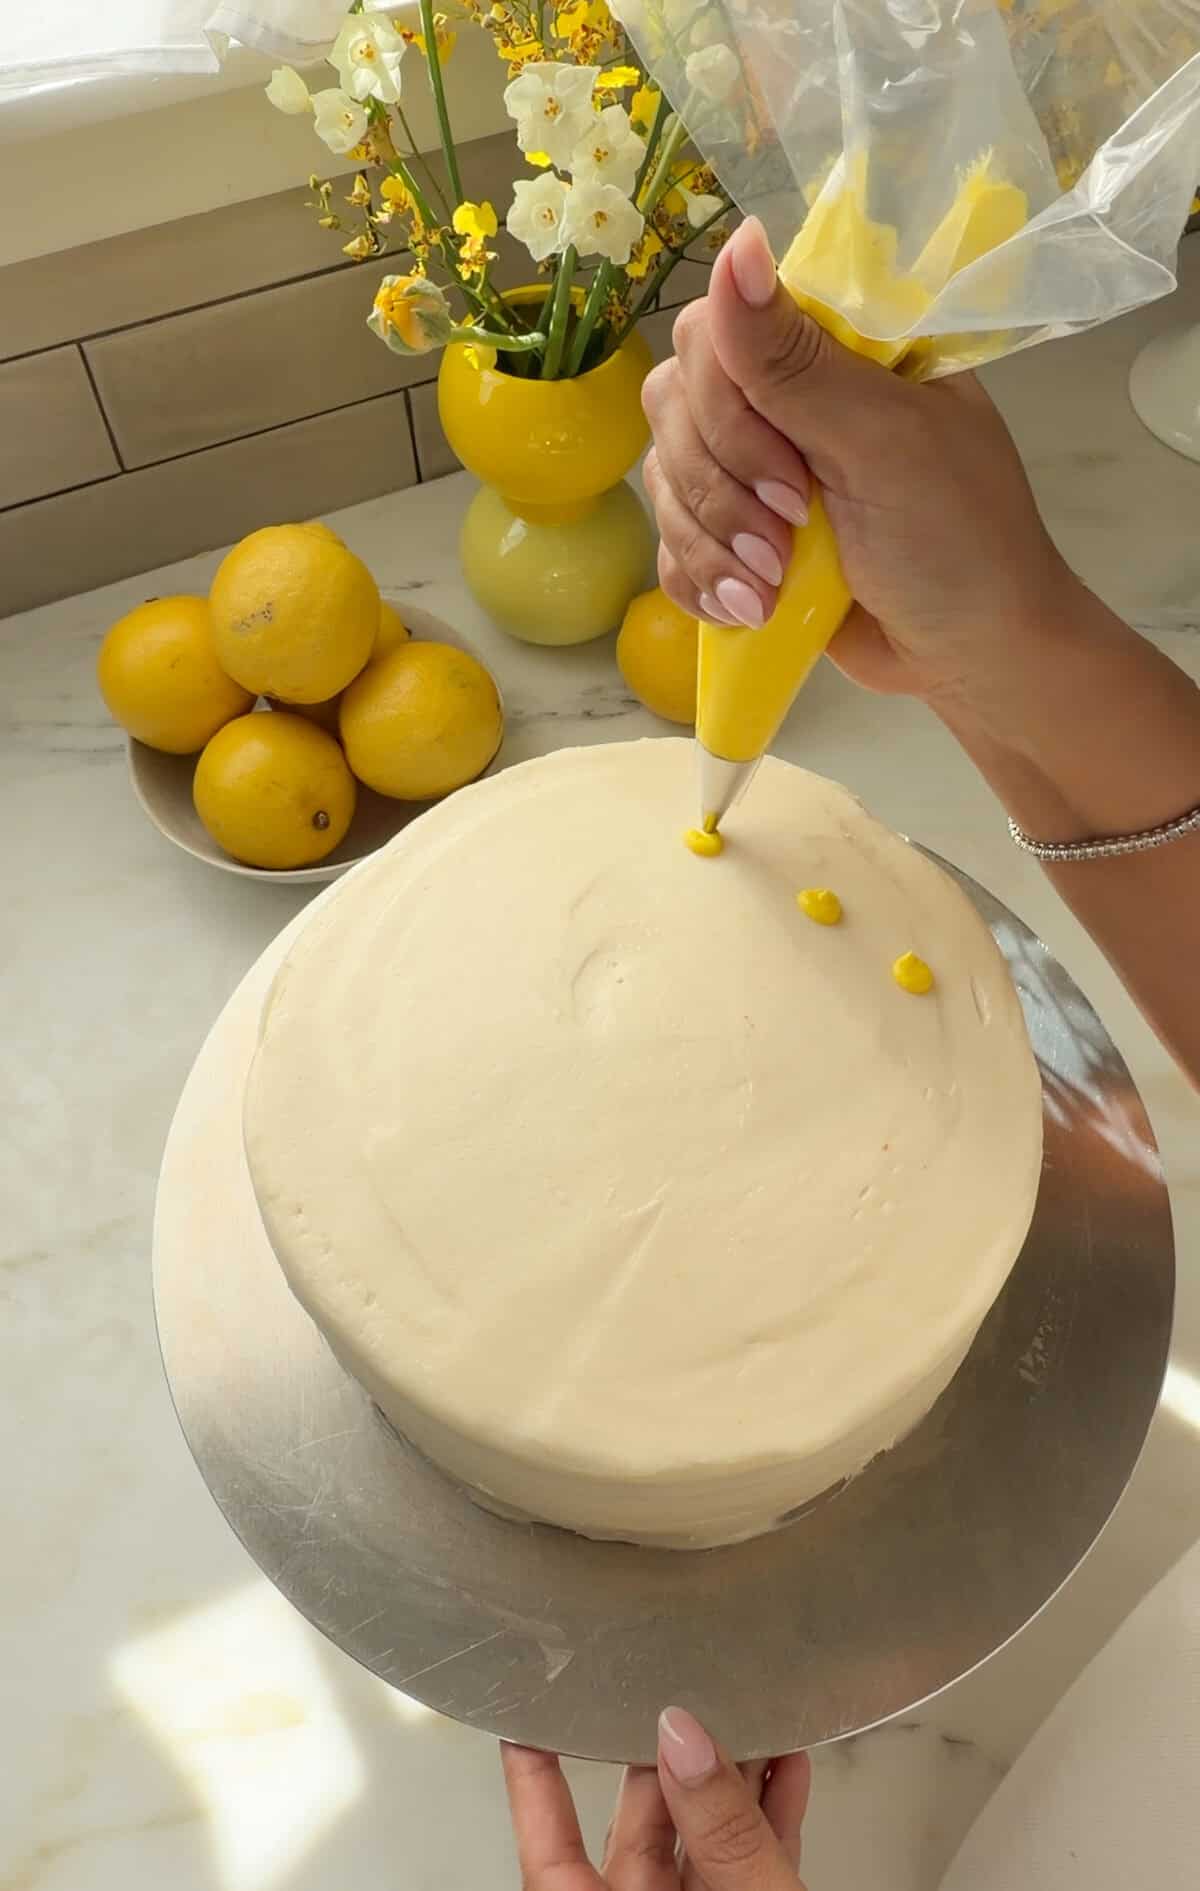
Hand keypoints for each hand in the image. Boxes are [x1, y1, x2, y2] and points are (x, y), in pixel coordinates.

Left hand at [502, 1707, 810, 1890]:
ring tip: (751, 1716)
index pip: (548, 1850)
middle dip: (666, 1757)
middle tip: (683, 1693)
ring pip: (700, 1842)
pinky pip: (749, 1865)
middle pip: (637, 1831)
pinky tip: (786, 1770)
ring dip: (731, 1779)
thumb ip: (721, 1833)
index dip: (534, 1779)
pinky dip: (769, 1819)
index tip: (525, 1715)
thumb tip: (684, 1738)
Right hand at [640, 217, 1078, 740]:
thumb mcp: (882, 442)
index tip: (792, 477)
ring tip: (772, 593)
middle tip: (788, 542)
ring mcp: (758, 470)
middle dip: (723, 489)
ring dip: (711, 544)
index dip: (729, 409)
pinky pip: (670, 543)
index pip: (718, 334)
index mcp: (835, 350)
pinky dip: (698, 581)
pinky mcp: (739, 539)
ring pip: (666, 478)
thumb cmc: (956, 540)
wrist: (972, 657)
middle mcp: (789, 398)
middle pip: (677, 406)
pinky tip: (748, 611)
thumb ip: (796, 358)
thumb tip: (736, 243)